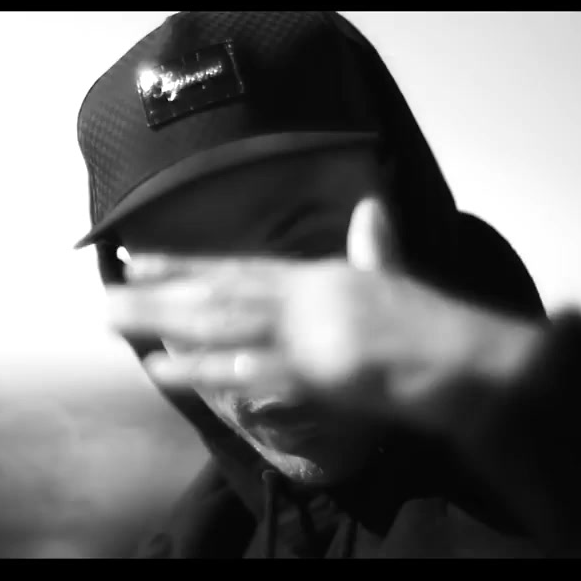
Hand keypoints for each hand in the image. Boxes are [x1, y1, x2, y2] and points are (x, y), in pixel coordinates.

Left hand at [105, 198, 543, 431]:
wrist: (473, 363)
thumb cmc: (435, 330)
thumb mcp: (397, 280)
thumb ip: (375, 248)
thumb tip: (374, 209)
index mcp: (319, 278)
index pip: (239, 269)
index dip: (186, 266)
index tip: (138, 261)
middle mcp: (306, 297)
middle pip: (218, 292)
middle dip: (158, 294)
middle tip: (106, 293)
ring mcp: (309, 332)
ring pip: (221, 324)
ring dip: (164, 322)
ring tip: (114, 321)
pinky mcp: (317, 370)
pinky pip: (249, 371)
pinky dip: (205, 370)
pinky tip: (164, 369)